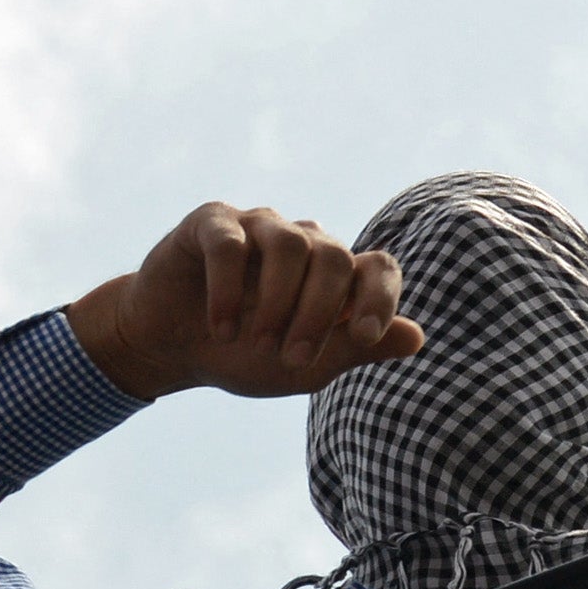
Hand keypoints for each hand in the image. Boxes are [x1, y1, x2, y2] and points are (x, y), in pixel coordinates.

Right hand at [65, 203, 422, 403]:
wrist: (170, 349)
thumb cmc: (242, 355)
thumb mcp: (305, 365)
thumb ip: (357, 349)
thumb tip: (417, 337)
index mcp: (333, 274)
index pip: (378, 266)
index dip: (380, 297)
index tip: (364, 336)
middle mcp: (303, 241)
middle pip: (333, 257)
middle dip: (317, 313)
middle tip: (291, 357)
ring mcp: (258, 227)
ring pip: (289, 245)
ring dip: (275, 302)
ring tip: (252, 343)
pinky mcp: (212, 223)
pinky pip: (231, 244)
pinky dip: (229, 290)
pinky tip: (221, 327)